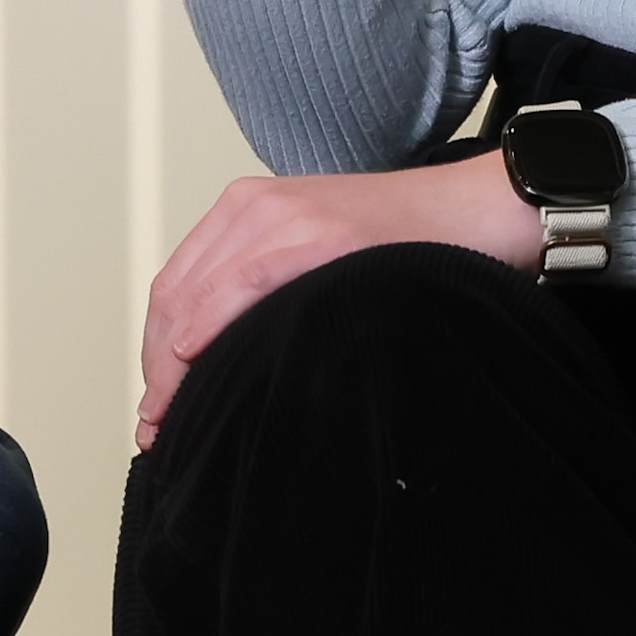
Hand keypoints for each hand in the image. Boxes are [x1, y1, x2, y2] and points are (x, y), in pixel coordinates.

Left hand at [133, 153, 535, 446]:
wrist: (481, 209)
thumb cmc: (409, 244)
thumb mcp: (319, 257)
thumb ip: (268, 292)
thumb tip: (224, 365)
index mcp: (247, 210)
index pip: (175, 288)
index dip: (154, 353)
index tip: (156, 408)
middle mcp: (254, 207)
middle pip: (173, 296)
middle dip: (156, 368)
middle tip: (156, 428)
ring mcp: (285, 216)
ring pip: (196, 294)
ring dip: (173, 363)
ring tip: (173, 418)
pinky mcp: (320, 232)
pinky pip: (244, 281)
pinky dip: (209, 324)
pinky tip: (193, 362)